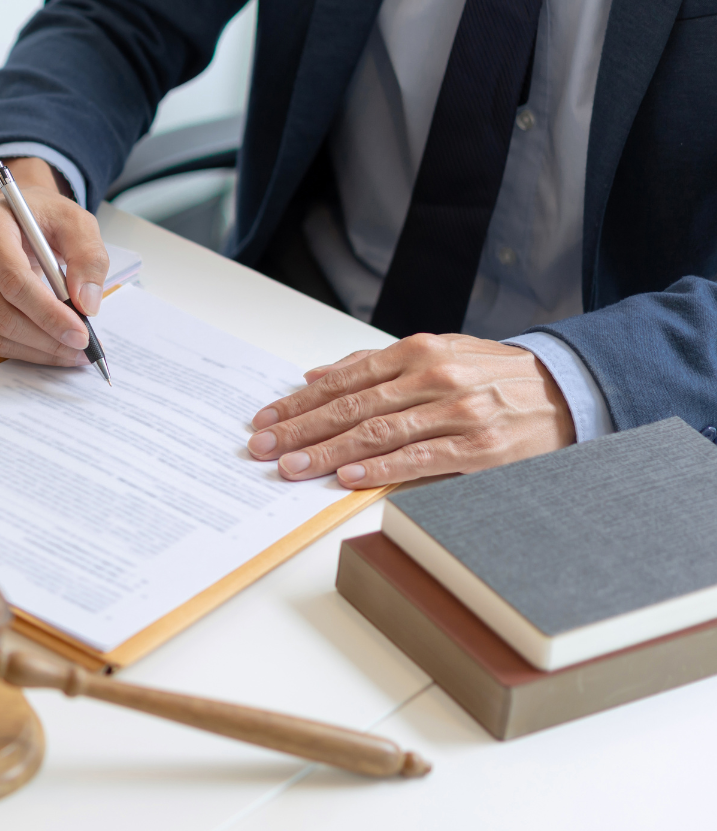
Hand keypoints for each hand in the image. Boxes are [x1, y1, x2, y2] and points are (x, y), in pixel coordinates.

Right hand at [0, 157, 108, 365]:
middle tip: (81, 347)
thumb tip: (86, 304)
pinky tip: (47, 343)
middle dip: (46, 338)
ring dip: (36, 349)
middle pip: (2, 313)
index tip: (80, 334)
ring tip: (69, 349)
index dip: (48, 314)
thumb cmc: (39, 216)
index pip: (14, 281)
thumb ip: (88, 258)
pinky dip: (21, 347)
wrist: (10, 214)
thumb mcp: (75, 221)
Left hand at [245, 333, 574, 487]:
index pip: (343, 380)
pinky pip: (419, 459)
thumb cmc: (492, 376)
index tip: (264, 420)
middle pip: (352, 407)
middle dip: (300, 429)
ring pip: (378, 433)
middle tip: (262, 448)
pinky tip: (348, 478)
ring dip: (328, 453)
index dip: (299, 402)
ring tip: (292, 468)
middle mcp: (433, 376)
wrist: (568, 389)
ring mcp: (456, 411)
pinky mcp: (479, 446)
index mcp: (418, 351)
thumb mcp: (438, 353)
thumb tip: (315, 375)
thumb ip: (374, 364)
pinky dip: (380, 470)